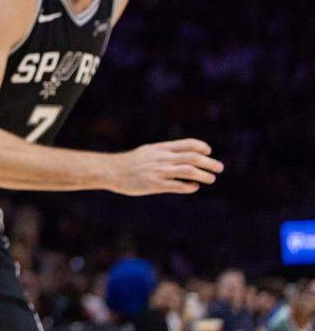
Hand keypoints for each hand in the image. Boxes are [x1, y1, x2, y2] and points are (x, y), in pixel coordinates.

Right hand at [108, 139, 222, 195]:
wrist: (111, 171)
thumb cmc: (131, 162)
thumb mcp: (149, 151)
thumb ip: (165, 152)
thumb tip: (184, 154)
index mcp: (161, 148)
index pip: (187, 144)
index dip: (201, 147)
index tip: (209, 152)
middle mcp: (162, 158)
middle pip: (192, 158)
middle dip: (209, 162)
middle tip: (219, 168)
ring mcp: (159, 171)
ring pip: (188, 171)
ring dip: (203, 175)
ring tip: (211, 179)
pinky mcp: (155, 184)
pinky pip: (177, 186)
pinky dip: (189, 186)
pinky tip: (193, 187)